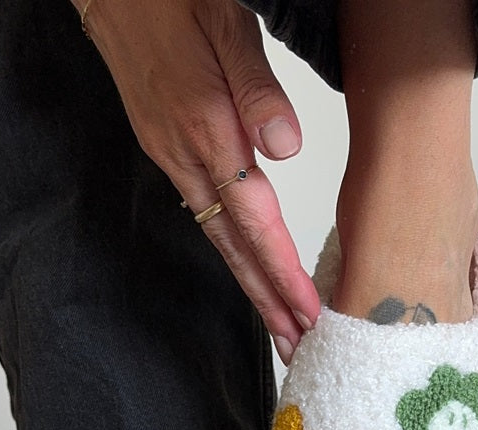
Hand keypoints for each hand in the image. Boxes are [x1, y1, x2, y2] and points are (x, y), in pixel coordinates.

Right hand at [79, 0, 318, 361]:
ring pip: (221, 240)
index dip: (283, 273)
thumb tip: (287, 148)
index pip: (255, 222)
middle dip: (269, 304)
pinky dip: (235, 255)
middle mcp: (185, 157)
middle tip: (299, 349)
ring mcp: (172, 158)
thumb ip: (257, 88)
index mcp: (206, 131)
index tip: (309, 314)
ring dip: (253, 288)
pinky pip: (207, 218)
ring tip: (281, 328)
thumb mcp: (226, 24)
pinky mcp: (167, 151)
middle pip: (235, 249)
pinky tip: (250, 272)